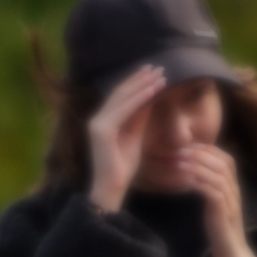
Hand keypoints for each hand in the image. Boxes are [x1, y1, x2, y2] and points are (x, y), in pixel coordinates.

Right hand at [85, 64, 167, 212]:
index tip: (154, 73)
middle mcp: (97, 119)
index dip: (137, 83)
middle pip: (120, 93)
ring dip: (142, 85)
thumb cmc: (123, 167)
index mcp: (104, 121)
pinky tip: (153, 90)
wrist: (112, 188)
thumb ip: (140, 118)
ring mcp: (97, 124)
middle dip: (140, 79)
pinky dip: (139, 98)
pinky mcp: (101, 131)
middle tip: (158, 67)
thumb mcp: (136, 137)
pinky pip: (123, 110)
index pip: (121, 97)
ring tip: (159, 76)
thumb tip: (151, 97)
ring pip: (122, 98)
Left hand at [176, 143, 256, 256]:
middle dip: (200, 153)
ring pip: (217, 174)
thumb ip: (207, 188)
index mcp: (233, 186)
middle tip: (179, 151)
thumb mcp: (213, 205)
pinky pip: (213, 192)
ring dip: (196, 166)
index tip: (187, 146)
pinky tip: (185, 181)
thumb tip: (190, 175)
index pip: (224, 158)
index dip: (206, 149)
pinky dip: (199, 183)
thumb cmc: (218, 229)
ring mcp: (231, 201)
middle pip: (221, 162)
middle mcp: (234, 190)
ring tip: (178, 162)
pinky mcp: (224, 213)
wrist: (231, 253)